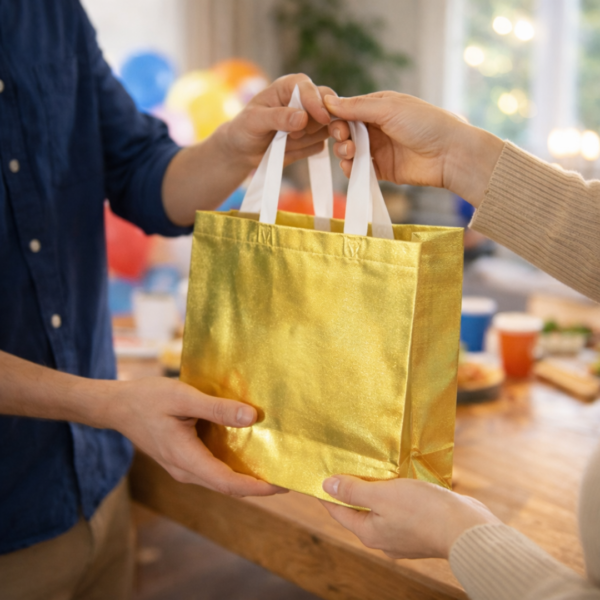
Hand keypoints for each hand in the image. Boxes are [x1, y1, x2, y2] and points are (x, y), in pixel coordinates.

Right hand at [107, 377, 284, 496]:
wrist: (117, 406)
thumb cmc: (147, 399)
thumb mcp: (183, 398)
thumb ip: (217, 408)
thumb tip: (252, 418)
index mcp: (186, 459)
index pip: (229, 483)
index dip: (259, 487)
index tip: (284, 484)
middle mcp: (186, 470)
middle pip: (229, 486)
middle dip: (260, 484)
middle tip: (289, 475)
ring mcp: (184, 467)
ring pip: (222, 479)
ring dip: (248, 475)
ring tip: (275, 463)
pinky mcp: (184, 459)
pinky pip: (214, 468)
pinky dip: (235, 464)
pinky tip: (250, 449)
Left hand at [221, 73, 334, 168]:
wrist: (244, 151)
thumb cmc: (245, 128)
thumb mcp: (255, 120)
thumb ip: (278, 117)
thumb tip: (303, 118)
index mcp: (290, 86)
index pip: (311, 90)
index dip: (318, 103)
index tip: (322, 119)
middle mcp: (304, 100)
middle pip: (329, 107)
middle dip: (319, 123)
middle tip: (294, 135)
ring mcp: (311, 121)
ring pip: (326, 129)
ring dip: (308, 139)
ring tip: (286, 140)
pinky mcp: (312, 139)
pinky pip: (320, 146)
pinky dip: (306, 150)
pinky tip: (289, 149)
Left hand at [321, 475, 498, 559]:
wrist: (466, 528)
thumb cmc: (423, 511)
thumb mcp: (382, 495)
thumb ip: (353, 491)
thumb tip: (326, 486)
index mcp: (369, 533)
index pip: (338, 511)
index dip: (327, 493)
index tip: (320, 475)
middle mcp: (383, 538)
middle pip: (360, 510)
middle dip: (353, 489)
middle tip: (347, 464)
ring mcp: (403, 535)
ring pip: (382, 508)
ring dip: (378, 489)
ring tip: (375, 467)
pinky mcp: (420, 529)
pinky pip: (401, 509)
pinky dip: (397, 494)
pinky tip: (401, 479)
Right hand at [325, 92, 503, 207]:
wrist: (449, 154)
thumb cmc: (425, 124)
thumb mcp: (389, 108)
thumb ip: (357, 107)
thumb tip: (328, 100)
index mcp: (379, 106)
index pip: (348, 110)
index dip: (338, 118)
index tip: (336, 126)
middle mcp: (377, 127)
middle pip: (346, 131)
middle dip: (340, 136)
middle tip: (346, 141)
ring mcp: (379, 149)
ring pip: (350, 151)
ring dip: (344, 152)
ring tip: (351, 154)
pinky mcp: (382, 170)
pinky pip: (359, 170)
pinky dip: (352, 169)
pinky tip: (352, 168)